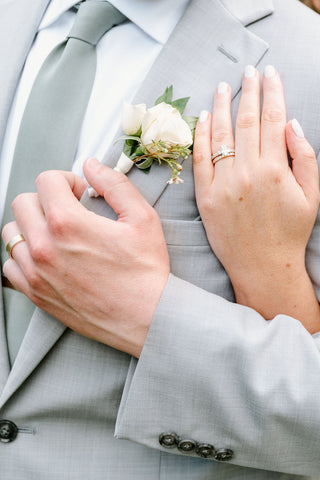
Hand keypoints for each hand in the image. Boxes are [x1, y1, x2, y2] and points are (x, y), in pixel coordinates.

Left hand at [2, 159, 169, 356]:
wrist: (147, 318)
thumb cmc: (146, 272)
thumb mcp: (142, 218)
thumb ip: (114, 185)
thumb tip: (92, 165)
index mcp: (68, 223)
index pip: (46, 180)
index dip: (67, 179)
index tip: (80, 193)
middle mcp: (45, 247)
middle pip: (23, 202)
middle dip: (47, 199)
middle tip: (70, 210)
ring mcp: (36, 273)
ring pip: (11, 233)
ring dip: (31, 225)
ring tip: (56, 232)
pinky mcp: (36, 294)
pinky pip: (10, 265)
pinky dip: (23, 256)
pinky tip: (46, 257)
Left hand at [193, 65, 319, 331]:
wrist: (262, 267)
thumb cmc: (289, 233)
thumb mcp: (311, 195)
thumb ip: (304, 157)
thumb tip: (290, 123)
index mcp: (275, 170)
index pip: (272, 119)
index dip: (271, 91)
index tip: (269, 73)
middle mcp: (246, 172)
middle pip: (245, 121)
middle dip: (248, 91)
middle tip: (248, 72)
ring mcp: (222, 184)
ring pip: (219, 134)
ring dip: (221, 106)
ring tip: (223, 86)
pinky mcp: (204, 197)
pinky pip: (200, 159)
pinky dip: (200, 135)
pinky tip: (203, 117)